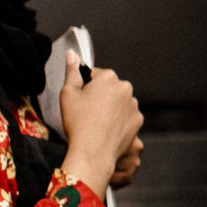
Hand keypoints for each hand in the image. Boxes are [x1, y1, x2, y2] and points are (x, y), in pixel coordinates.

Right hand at [57, 51, 142, 197]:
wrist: (93, 152)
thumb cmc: (78, 122)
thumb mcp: (68, 93)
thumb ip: (72, 71)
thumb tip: (72, 53)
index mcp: (109, 78)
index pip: (95, 74)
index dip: (84, 86)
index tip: (79, 100)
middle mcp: (126, 88)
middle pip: (109, 87)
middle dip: (99, 95)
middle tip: (86, 112)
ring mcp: (134, 105)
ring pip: (118, 101)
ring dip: (110, 107)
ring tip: (96, 122)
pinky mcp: (138, 120)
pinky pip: (126, 115)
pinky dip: (117, 120)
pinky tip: (106, 129)